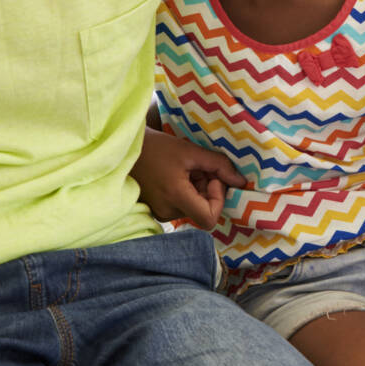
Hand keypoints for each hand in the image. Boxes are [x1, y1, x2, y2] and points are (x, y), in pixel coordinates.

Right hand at [131, 127, 247, 227]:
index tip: (212, 178)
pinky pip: (180, 205)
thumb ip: (219, 166)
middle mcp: (167, 212)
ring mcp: (159, 213)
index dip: (218, 199)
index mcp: (176, 198)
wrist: (123, 149)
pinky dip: (185, 191)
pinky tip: (177, 174)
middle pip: (202, 210)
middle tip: (200, 167)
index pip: (209, 218)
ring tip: (186, 168)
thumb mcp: (191, 152)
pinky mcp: (155, 209)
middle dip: (208, 188)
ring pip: (192, 207)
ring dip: (197, 188)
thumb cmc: (156, 147)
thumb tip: (240, 182)